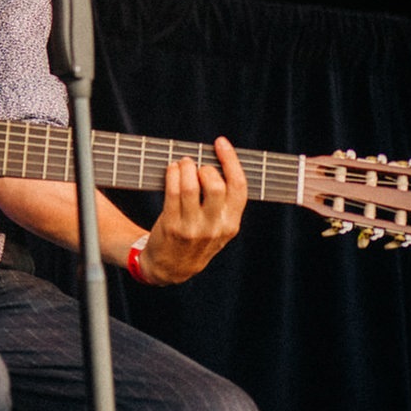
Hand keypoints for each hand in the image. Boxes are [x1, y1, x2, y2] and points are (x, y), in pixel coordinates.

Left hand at [138, 136, 247, 285]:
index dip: (231, 161)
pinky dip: (172, 174)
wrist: (171, 267)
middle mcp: (215, 227)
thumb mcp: (218, 227)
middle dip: (205, 167)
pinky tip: (172, 170)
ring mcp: (193, 227)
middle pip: (216, 185)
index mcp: (231, 224)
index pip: (239, 187)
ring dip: (185, 167)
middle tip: (197, 165)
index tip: (221, 143)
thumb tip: (216, 163)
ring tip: (182, 163)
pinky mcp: (172, 225)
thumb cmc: (196, 239)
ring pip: (191, 186)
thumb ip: (222, 203)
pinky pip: (172, 192)